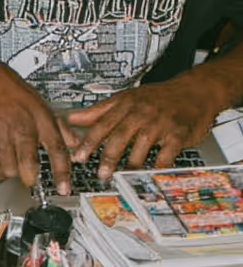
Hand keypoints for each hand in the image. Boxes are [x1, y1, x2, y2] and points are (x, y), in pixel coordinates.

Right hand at [0, 55, 74, 193]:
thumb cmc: (11, 89)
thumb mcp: (40, 103)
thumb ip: (59, 126)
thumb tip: (74, 144)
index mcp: (40, 117)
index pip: (56, 148)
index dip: (62, 172)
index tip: (64, 188)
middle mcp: (22, 126)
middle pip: (29, 163)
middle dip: (30, 177)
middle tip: (30, 178)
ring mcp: (1, 132)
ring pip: (8, 167)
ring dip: (11, 173)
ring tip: (11, 167)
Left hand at [65, 75, 221, 181]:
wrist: (194, 91)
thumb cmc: (157, 97)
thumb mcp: (125, 98)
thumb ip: (99, 111)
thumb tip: (71, 118)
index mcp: (125, 104)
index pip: (102, 124)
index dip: (89, 141)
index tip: (78, 156)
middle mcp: (141, 112)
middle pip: (120, 136)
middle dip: (108, 156)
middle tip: (100, 173)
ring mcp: (160, 123)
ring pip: (141, 146)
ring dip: (130, 164)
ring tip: (121, 176)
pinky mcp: (178, 133)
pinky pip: (166, 153)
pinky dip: (157, 166)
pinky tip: (149, 174)